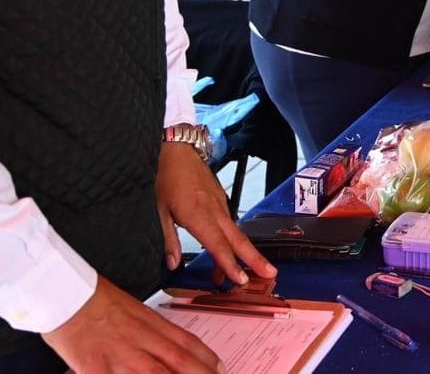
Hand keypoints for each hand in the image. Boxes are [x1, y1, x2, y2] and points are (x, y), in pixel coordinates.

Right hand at [42, 275, 221, 373]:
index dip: (207, 359)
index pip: (186, 342)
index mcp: (150, 323)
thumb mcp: (130, 310)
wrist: (65, 293)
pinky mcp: (95, 366)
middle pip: (179, 361)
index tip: (221, 369)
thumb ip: (147, 329)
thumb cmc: (94, 300)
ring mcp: (120, 353)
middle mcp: (140, 339)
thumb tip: (160, 347)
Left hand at [156, 143, 275, 284]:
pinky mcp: (222, 199)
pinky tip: (230, 249)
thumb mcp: (159, 211)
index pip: (218, 245)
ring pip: (236, 232)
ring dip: (243, 253)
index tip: (241, 280)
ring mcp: (221, 204)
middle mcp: (214, 211)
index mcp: (197, 215)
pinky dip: (234, 239)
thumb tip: (172, 263)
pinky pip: (231, 223)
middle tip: (270, 274)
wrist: (180, 150)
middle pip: (238, 239)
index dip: (230, 264)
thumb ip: (168, 239)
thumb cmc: (167, 178)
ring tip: (246, 273)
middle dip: (254, 259)